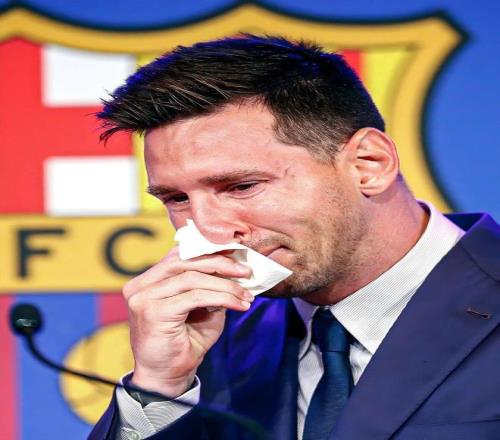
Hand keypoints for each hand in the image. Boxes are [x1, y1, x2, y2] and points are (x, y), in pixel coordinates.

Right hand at [123, 247, 252, 397]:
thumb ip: (208, 286)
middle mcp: (140, 286)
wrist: (167, 379)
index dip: (208, 252)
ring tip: (246, 294)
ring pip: (192, 278)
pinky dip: (222, 297)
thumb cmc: (184, 343)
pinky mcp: (154, 311)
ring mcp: (144, 297)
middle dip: (220, 264)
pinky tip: (239, 304)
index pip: (179, 255)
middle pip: (185, 261)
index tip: (235, 256)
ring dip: (225, 285)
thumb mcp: (200, 307)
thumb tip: (233, 267)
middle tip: (246, 272)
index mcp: (148, 281)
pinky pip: (195, 296)